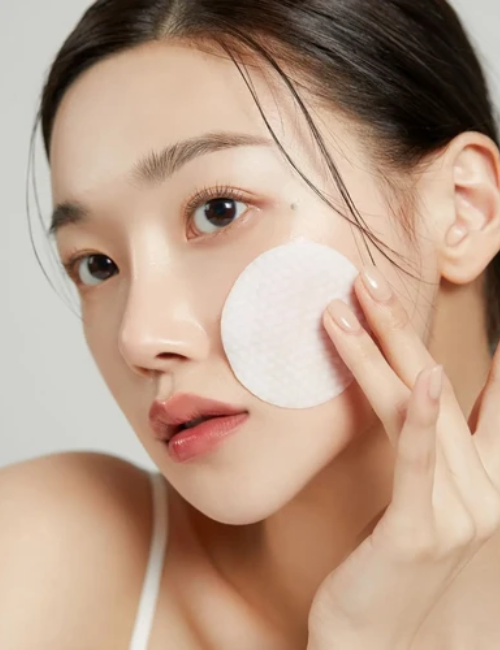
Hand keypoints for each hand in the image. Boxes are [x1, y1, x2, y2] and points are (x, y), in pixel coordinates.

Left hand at [306, 266, 499, 649]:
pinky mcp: (418, 533)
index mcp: (486, 482)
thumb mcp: (423, 506)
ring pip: (418, 411)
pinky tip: (428, 378)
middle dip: (405, 330)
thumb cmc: (393, 573)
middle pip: (442, 388)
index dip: (495, 355)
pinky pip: (420, 463)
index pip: (496, 401)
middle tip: (376, 282)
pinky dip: (425, 418)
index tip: (487, 311)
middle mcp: (484, 491)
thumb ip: (432, 456)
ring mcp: (457, 513)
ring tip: (352, 304)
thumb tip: (422, 402)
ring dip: (384, 351)